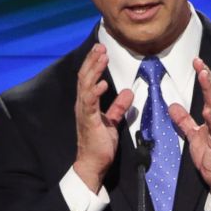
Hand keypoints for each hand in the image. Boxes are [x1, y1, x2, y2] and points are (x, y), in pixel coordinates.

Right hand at [73, 44, 133, 191]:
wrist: (93, 163)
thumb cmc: (100, 144)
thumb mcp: (112, 121)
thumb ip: (118, 107)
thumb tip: (127, 93)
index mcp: (87, 104)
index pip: (88, 78)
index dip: (93, 63)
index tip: (101, 50)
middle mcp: (82, 105)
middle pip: (85, 77)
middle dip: (92, 61)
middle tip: (100, 46)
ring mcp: (84, 112)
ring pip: (85, 85)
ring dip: (93, 70)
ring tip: (101, 57)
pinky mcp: (89, 122)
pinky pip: (90, 104)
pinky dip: (95, 92)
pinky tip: (101, 83)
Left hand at [169, 58, 210, 199]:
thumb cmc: (210, 155)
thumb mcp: (193, 135)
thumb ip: (184, 121)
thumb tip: (173, 106)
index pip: (209, 91)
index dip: (204, 76)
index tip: (197, 62)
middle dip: (207, 76)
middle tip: (199, 62)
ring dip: (210, 90)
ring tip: (204, 76)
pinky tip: (208, 109)